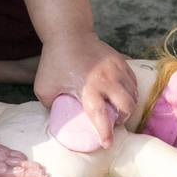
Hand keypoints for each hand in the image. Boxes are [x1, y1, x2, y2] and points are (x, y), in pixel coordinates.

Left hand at [34, 33, 138, 147]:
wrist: (69, 33)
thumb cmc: (54, 61)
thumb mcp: (44, 87)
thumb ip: (51, 106)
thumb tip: (58, 121)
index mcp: (88, 88)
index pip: (100, 116)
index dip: (105, 133)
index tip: (107, 143)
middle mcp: (106, 80)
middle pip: (126, 106)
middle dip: (122, 119)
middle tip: (113, 122)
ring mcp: (116, 69)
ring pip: (133, 94)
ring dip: (127, 106)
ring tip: (118, 110)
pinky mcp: (121, 61)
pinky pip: (133, 82)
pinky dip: (131, 92)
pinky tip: (121, 95)